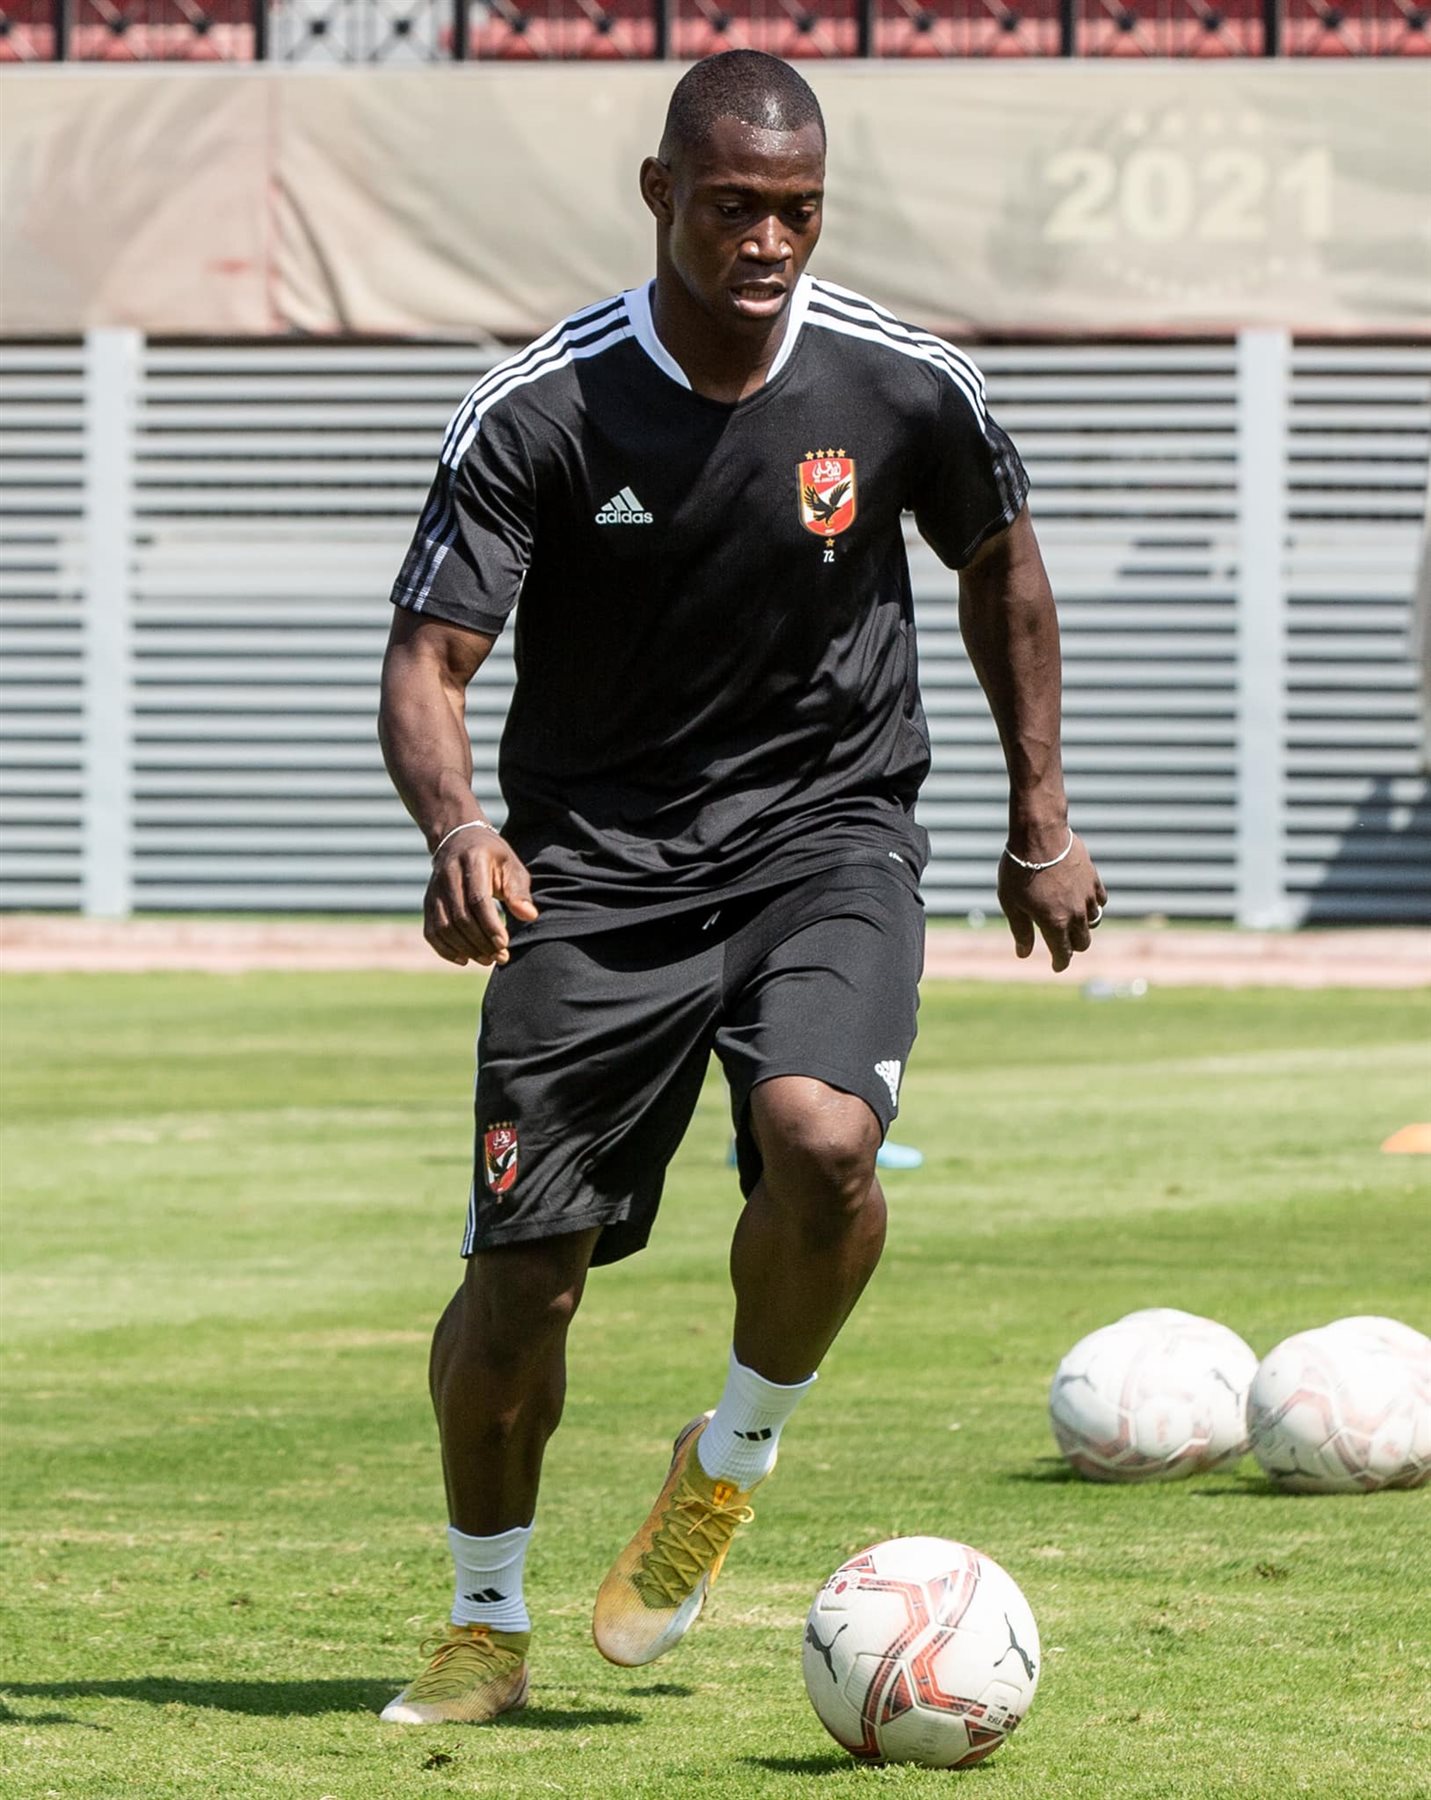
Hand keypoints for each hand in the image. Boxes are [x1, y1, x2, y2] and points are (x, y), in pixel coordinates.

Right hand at [424, 828, 538, 966]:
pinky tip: (464, 959)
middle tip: (501, 957)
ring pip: (444, 927)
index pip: (477, 899)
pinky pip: (431, 931)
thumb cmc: (492, 856)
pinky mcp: (428, 902)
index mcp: (472, 861)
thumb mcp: (511, 866)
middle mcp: (448, 874)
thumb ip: (518, 891)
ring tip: (488, 959)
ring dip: (466, 949)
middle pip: (460, 917)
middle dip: (481, 942)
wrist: (458, 840)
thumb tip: (529, 916)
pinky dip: (445, 949)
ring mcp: (434, 889)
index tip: (504, 944)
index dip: (490, 925)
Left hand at [997, 833, 1106, 972]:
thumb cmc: (1019, 870)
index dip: (1059, 963)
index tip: (1056, 966)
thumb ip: (1021, 930)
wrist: (1040, 836)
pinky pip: (1100, 900)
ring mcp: (1088, 895)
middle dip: (1072, 947)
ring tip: (1071, 923)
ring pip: (1094, 922)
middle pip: (1083, 942)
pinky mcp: (1093, 878)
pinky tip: (1083, 901)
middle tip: (1062, 945)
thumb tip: (1024, 953)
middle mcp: (1076, 913)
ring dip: (1084, 927)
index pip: (1063, 953)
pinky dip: (1094, 905)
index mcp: (1055, 923)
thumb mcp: (1012, 903)